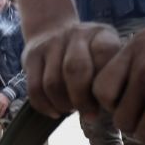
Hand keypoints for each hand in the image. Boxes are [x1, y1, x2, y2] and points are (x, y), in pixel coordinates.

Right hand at [9, 0, 121, 119]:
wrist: (52, 29)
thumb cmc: (89, 53)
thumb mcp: (107, 55)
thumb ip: (112, 75)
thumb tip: (114, 108)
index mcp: (100, 34)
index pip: (105, 55)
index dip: (106, 84)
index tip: (108, 104)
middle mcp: (75, 34)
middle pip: (75, 70)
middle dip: (82, 100)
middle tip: (89, 115)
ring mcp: (51, 43)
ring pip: (52, 83)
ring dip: (63, 105)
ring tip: (71, 110)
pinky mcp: (31, 56)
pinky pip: (34, 89)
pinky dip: (45, 106)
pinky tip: (55, 112)